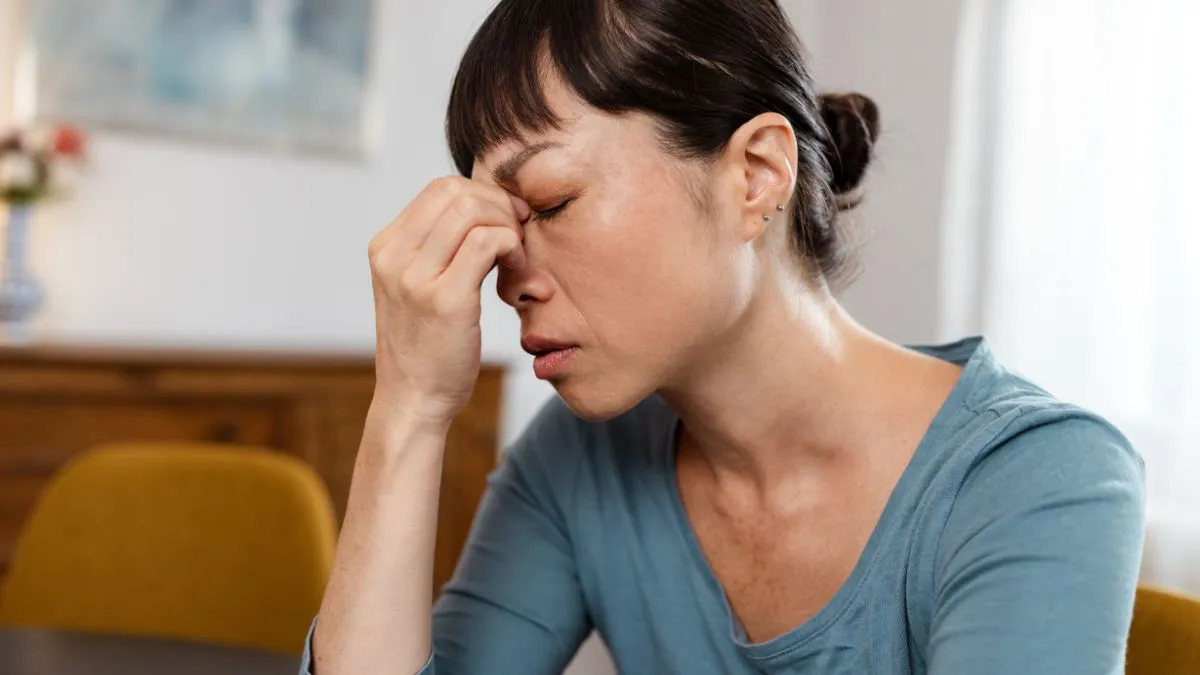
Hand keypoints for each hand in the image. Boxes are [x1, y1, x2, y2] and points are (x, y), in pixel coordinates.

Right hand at [367, 176, 529, 424]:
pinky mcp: (445, 299)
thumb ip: (438, 248)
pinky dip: (512, 245)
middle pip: (457, 192)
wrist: (413, 400)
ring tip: (516, 255)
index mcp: (386, 247)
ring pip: (473, 210)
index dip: (482, 194)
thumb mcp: (418, 287)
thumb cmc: (426, 346)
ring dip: (507, 224)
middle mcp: (394, 256)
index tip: (506, 219)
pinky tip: (516, 269)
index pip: (440, 188)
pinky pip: (488, 242)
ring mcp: (415, 277)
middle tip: (519, 232)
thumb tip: (484, 208)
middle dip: (498, 204)